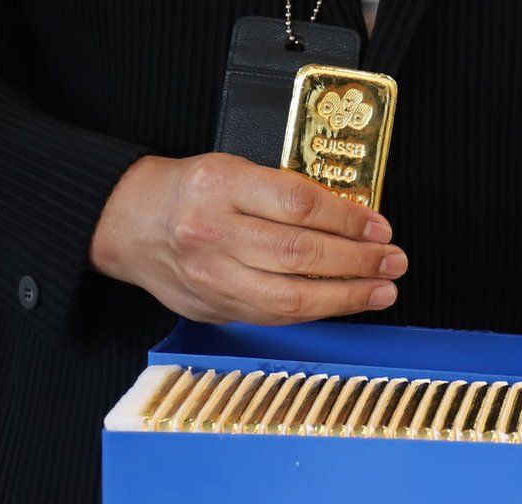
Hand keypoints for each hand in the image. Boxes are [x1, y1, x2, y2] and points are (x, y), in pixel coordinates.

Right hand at [90, 153, 406, 323]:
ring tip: (383, 290)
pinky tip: (345, 303)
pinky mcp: (215, 309)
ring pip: (291, 298)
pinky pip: (276, 317)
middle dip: (359, 262)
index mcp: (220, 186)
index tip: (380, 226)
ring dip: (348, 297)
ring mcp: (212, 278)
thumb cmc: (189, 190)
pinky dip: (317, 312)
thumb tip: (352, 218)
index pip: (298, 205)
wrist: (127, 224)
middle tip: (394, 260)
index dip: (348, 219)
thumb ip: (285, 191)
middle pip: (300, 255)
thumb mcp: (233, 169)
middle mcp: (213, 234)